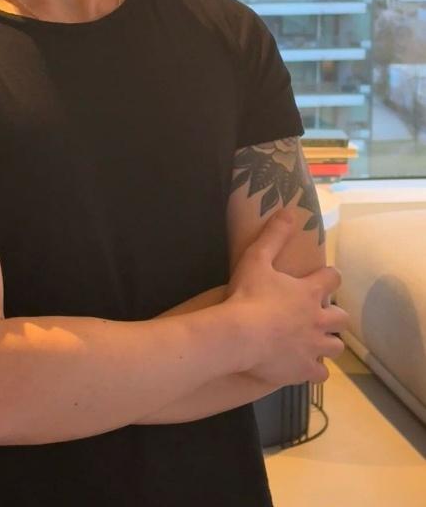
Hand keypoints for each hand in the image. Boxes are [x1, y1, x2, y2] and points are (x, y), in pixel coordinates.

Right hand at [227, 208, 348, 385]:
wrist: (241, 335)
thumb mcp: (257, 258)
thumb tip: (290, 211)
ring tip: (314, 342)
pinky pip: (321, 374)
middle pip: (342, 318)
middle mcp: (319, 320)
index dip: (329, 277)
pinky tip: (304, 366)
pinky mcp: (305, 370)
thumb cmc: (248, 295)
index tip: (323, 278)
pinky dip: (315, 369)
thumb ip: (274, 235)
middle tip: (318, 315)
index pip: (333, 279)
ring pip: (335, 347)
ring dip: (327, 343)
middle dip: (334, 316)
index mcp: (309, 292)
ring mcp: (314, 347)